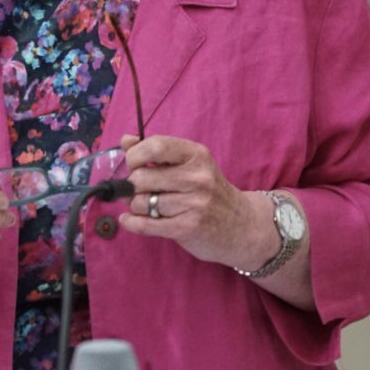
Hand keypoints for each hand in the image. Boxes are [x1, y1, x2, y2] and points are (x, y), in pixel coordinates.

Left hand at [117, 134, 273, 268]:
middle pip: (142, 177)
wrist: (243, 226)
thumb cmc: (209, 192)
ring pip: (142, 202)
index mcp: (196, 155)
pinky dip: (131, 223)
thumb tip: (125, 141)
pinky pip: (146, 225)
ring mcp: (194, 203)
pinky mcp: (188, 228)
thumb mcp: (190, 165)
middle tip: (139, 190)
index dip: (135, 156)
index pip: (155, 146)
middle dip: (132, 186)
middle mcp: (197, 177)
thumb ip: (157, 152)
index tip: (133, 165)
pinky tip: (128, 220)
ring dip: (137, 206)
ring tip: (147, 206)